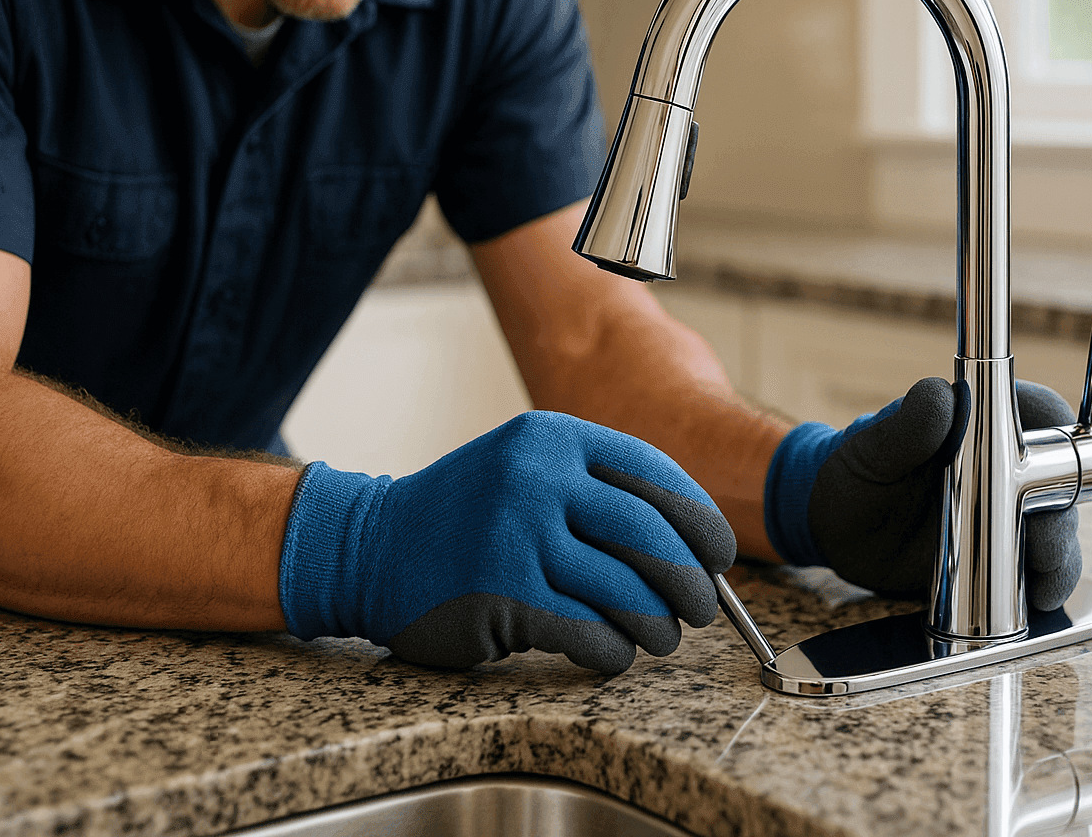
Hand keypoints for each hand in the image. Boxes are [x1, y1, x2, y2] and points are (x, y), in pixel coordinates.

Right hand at [279, 411, 735, 672]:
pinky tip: (613, 652)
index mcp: (554, 439)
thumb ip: (601, 491)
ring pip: (625, 592)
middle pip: (650, 537)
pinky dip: (614, 650)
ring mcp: (516, 537)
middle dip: (690, 581)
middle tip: (700, 606)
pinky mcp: (501, 596)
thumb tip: (696, 546)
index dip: (699, 521)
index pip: (655, 475)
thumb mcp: (531, 469)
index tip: (719, 554)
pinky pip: (587, 632)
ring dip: (658, 625)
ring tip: (660, 636)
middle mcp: (537, 479)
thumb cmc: (471, 515)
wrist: (371, 547)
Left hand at [762, 377, 1081, 610]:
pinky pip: (1036, 568)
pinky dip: (1045, 584)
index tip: (1058, 462)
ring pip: (1057, 528)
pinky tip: (1037, 598)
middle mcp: (1003, 464)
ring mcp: (1005, 512)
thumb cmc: (854, 475)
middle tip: (1045, 544)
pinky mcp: (1000, 555)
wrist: (836, 533)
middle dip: (1063, 512)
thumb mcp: (872, 450)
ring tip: (1044, 583)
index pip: (1041, 414)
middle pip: (1061, 479)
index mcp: (980, 422)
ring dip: (1059, 554)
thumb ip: (907, 425)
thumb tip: (943, 395)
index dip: (1059, 435)